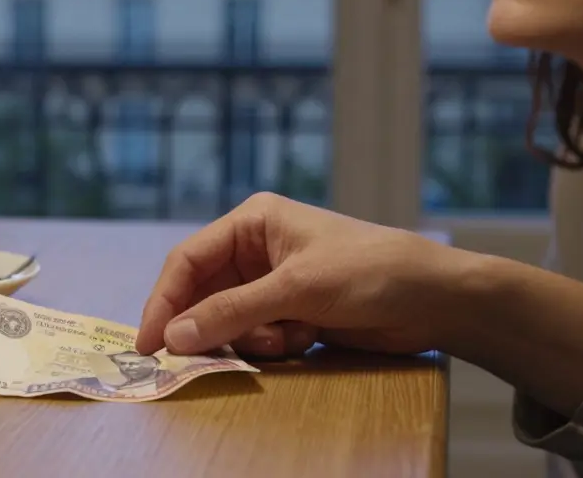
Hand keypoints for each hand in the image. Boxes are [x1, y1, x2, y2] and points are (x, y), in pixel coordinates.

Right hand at [135, 192, 461, 357]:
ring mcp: (275, 282)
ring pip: (229, 321)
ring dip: (249, 338)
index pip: (188, 260)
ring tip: (286, 339)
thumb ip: (232, 312)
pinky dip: (273, 345)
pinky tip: (306, 340)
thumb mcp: (296, 289)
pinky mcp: (293, 312)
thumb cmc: (367, 272)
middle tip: (199, 359)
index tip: (149, 343)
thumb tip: (174, 337)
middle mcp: (257, 249)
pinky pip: (257, 335)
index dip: (164, 301)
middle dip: (208, 326)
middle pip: (204, 294)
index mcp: (253, 222)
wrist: (433, 299)